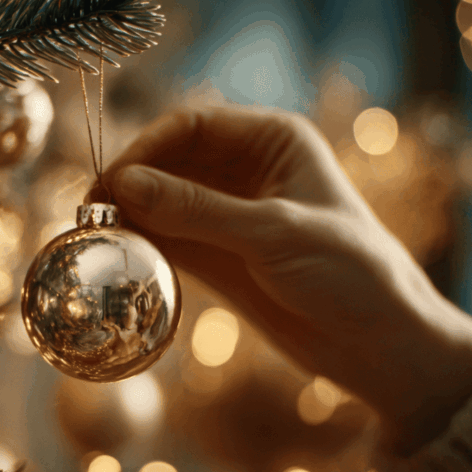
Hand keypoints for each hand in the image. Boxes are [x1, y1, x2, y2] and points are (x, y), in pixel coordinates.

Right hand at [90, 105, 471, 454]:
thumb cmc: (350, 274)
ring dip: (132, 215)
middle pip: (171, 161)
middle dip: (132, 182)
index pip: (193, 125)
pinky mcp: (222, 257)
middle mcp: (248, 170)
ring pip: (165, 201)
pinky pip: (171, 239)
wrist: (380, 346)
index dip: (146, 147)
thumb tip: (123, 184)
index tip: (111, 180)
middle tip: (91, 212)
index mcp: (273, 141)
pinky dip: (144, 245)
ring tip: (95, 235)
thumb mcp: (273, 235)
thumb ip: (196, 209)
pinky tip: (120, 255)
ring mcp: (232, 215)